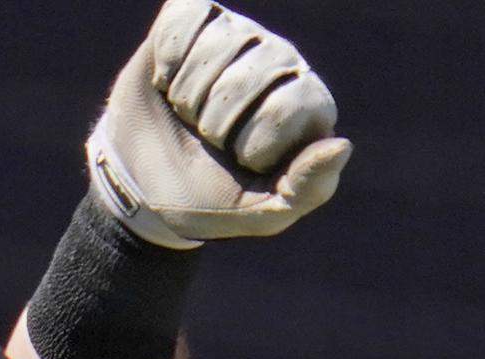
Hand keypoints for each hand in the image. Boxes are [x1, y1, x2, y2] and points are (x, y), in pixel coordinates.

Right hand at [88, 0, 351, 250]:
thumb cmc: (209, 199)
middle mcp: (282, 62)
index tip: (241, 163)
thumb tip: (341, 145)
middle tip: (208, 140)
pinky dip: (167, 60)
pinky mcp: (198, 17)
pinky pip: (186, 18)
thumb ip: (306, 188)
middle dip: (214, 122)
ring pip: (214, 48)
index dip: (251, 144)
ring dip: (186, 95)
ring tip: (188, 112)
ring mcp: (241, 34)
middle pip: (248, 78)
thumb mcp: (260, 213)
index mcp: (309, 108)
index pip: (285, 108)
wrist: (142, 182)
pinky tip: (168, 81)